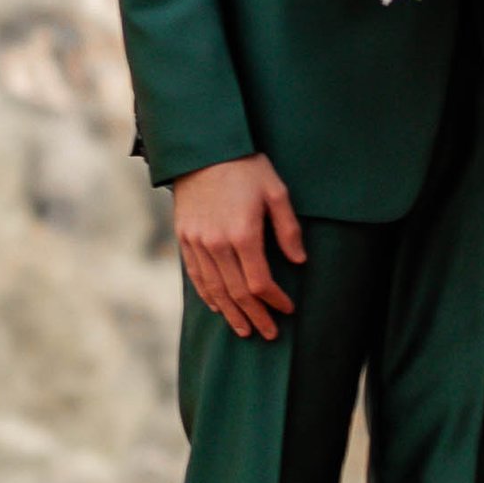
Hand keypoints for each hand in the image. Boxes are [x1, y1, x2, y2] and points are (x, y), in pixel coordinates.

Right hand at [172, 154, 305, 341]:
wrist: (203, 148)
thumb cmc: (245, 167)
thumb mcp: (276, 191)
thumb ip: (288, 229)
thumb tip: (299, 261)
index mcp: (243, 233)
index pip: (260, 282)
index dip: (275, 300)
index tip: (287, 309)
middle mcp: (217, 243)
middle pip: (237, 292)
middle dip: (255, 316)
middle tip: (268, 333)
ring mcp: (197, 242)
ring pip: (214, 289)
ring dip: (230, 313)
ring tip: (244, 330)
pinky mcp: (184, 237)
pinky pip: (195, 275)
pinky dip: (207, 295)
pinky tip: (218, 307)